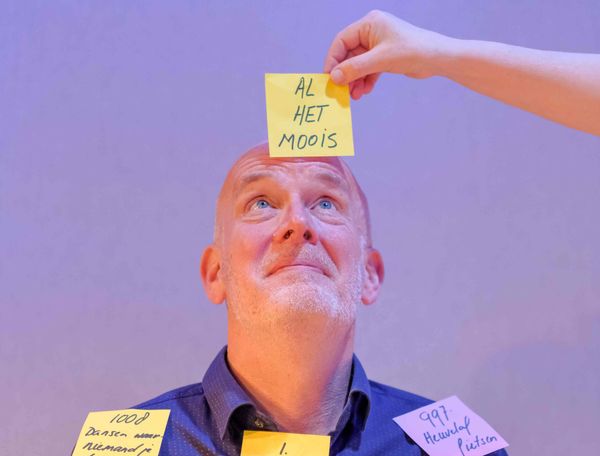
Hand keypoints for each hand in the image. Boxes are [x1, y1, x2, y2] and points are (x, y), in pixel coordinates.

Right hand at [324, 10, 451, 98]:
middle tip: (340, 90)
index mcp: (369, 24)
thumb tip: (334, 77)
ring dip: (355, 80)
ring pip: (358, 64)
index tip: (329, 78)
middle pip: (349, 54)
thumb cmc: (413, 51)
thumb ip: (355, 68)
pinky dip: (365, 80)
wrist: (438, 58)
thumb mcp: (380, 60)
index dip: (333, 59)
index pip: (342, 41)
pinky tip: (364, 91)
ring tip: (354, 96)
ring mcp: (378, 45)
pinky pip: (368, 69)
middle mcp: (372, 32)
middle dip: (345, 74)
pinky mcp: (385, 57)